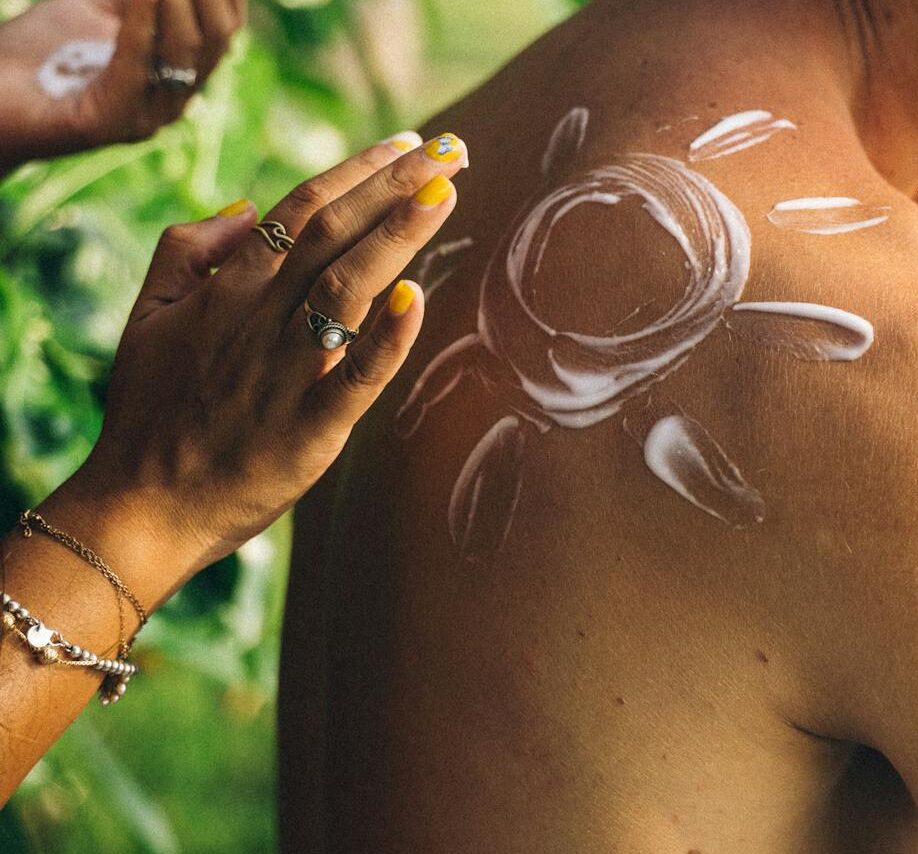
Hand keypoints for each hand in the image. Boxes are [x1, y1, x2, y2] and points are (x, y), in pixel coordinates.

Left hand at [0, 0, 244, 172]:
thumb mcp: (97, 6)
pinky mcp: (112, 122)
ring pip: (187, 49)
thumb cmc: (40, 52)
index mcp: (181, 72)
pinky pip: (137, 63)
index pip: (225, 24)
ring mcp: (148, 115)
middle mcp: (175, 98)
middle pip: (218, 36)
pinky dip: (141, 19)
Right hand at [46, 131, 466, 607]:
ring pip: (347, 288)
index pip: (300, 208)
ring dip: (399, 236)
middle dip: (395, 186)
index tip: (406, 144)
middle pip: (334, 233)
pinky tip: (417, 299)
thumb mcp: (146, 315)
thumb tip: (247, 206)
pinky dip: (386, 338)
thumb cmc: (149, 413)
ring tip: (446, 194)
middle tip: (450, 151)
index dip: (357, 171)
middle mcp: (258, 319)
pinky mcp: (308, 429)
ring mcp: (284, 372)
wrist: (141, 507)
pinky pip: (354, 377)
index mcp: (226, 289)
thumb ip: (188, 249)